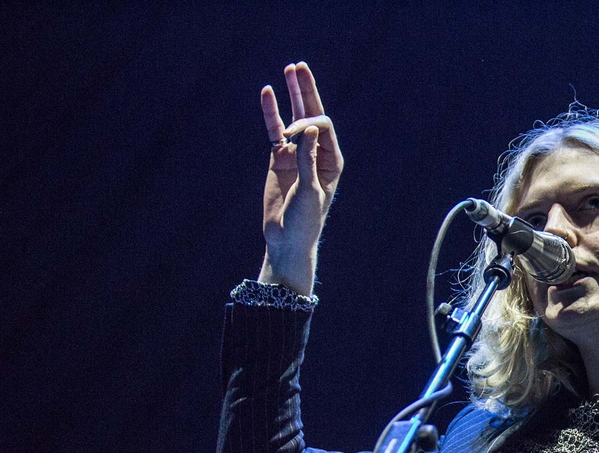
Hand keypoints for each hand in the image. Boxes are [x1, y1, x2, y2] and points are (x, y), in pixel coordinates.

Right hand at [258, 62, 343, 294]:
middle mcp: (316, 153)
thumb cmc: (305, 219)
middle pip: (312, 114)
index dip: (308, 123)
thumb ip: (309, 159)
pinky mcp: (279, 158)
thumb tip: (309, 128)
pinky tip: (267, 93)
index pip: (322, 127)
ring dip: (292, 95)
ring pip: (293, 118)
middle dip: (306, 91)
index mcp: (332, 160)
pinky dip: (270, 113)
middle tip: (299, 66)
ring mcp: (296, 154)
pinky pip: (273, 130)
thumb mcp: (310, 190)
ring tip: (289, 69)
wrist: (287, 238)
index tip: (293, 137)